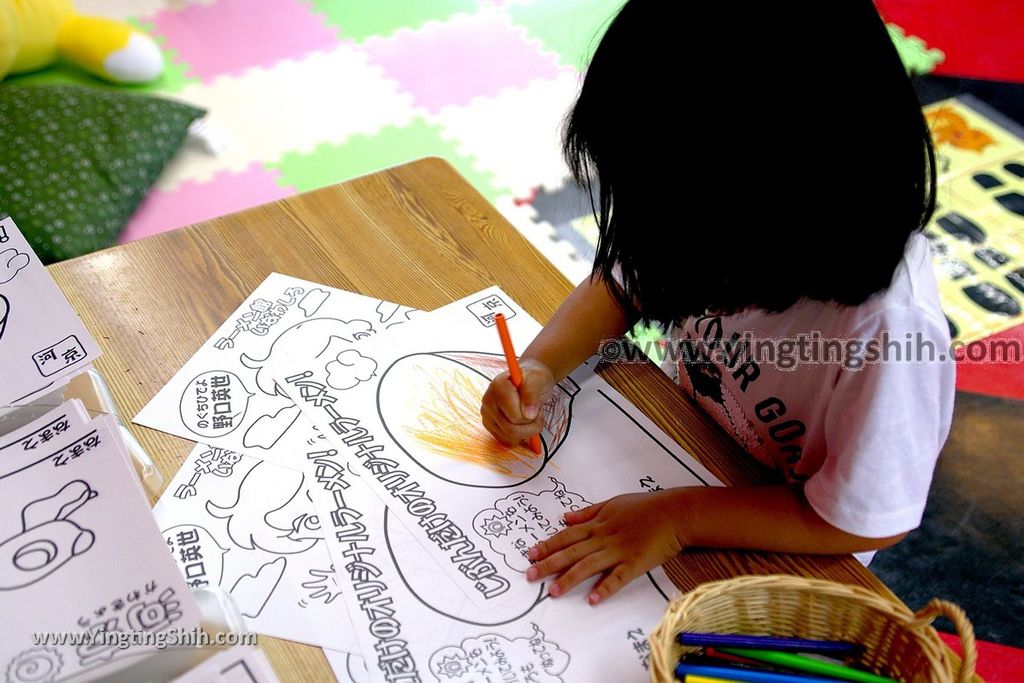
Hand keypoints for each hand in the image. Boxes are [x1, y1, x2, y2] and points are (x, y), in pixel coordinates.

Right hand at [480, 359, 553, 448]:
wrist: (528, 380)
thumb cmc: (533, 379)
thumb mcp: (538, 380)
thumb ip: (532, 394)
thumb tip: (529, 414)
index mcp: (498, 386)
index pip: (515, 416)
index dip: (532, 415)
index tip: (537, 406)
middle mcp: (488, 401)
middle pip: (511, 429)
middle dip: (531, 426)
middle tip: (537, 414)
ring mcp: (487, 415)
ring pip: (509, 437)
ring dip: (527, 432)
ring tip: (530, 416)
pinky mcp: (490, 426)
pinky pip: (506, 440)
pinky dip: (520, 436)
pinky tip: (523, 424)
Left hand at [525, 489, 686, 604]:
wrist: (674, 513)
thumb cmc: (645, 506)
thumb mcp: (613, 503)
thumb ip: (588, 512)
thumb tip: (565, 517)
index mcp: (598, 523)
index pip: (567, 535)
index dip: (548, 545)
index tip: (531, 554)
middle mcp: (604, 537)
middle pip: (572, 551)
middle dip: (549, 564)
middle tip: (530, 575)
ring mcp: (619, 551)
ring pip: (589, 566)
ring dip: (569, 579)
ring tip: (553, 592)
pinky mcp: (635, 564)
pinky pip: (618, 578)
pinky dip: (605, 588)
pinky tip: (593, 599)